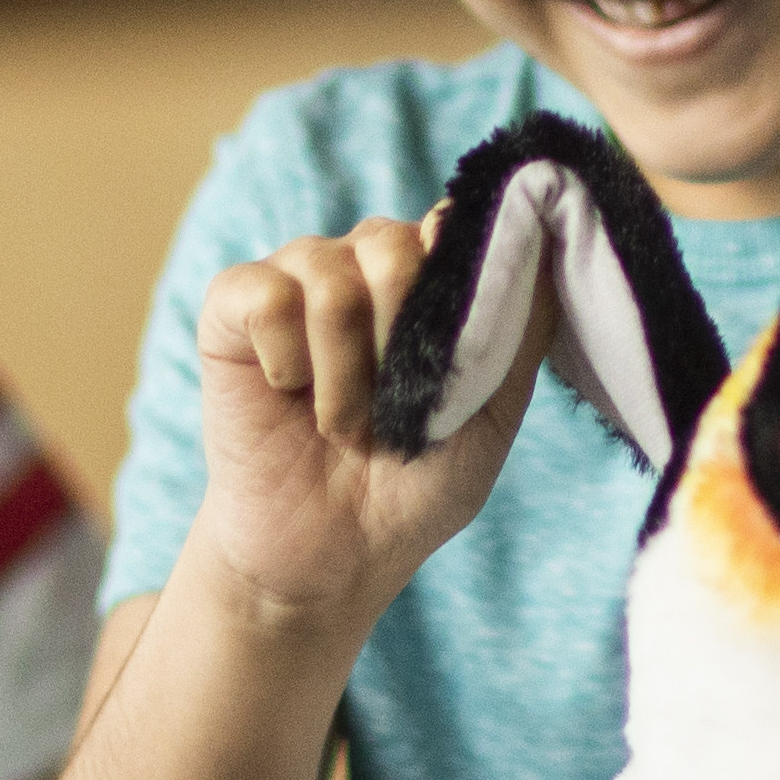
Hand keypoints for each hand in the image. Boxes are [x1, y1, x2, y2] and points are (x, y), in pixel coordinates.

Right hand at [180, 211, 532, 645]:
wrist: (330, 556)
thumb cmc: (415, 483)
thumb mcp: (492, 413)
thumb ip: (519, 328)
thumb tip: (548, 237)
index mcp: (424, 275)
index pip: (451, 222)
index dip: (455, 273)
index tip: (455, 345)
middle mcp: (358, 259)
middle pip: (390, 246)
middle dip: (398, 344)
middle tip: (389, 413)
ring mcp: (293, 278)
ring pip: (329, 279)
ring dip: (344, 375)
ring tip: (342, 426)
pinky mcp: (231, 307)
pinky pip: (264, 297)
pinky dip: (287, 361)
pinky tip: (288, 393)